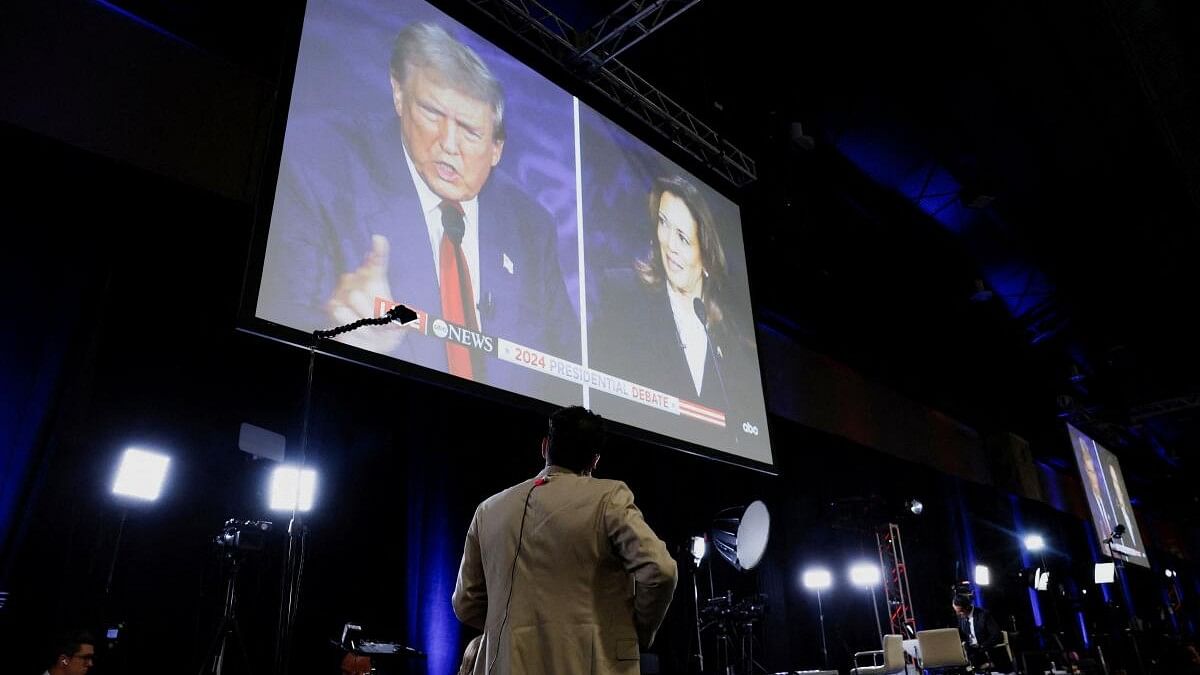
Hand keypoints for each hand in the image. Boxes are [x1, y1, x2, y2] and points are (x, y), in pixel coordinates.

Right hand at [326, 234, 404, 352]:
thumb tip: (406, 312)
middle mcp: (359, 284)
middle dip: (377, 303)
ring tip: (370, 327)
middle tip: (382, 319)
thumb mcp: (398, 324)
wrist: (366, 349)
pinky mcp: (333, 305)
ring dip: (365, 317)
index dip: (378, 253)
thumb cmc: (382, 334)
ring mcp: (344, 293)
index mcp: (377, 285)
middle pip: (367, 282)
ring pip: (355, 296)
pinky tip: (357, 328)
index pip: (377, 265)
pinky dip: (353, 324)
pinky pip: (342, 311)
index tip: (379, 240)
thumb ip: (402, 315)